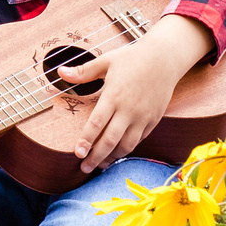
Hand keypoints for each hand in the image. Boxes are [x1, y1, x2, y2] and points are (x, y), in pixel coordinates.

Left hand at [65, 15, 210, 172]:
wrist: (164, 59)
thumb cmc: (132, 58)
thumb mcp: (106, 61)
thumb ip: (83, 71)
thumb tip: (60, 72)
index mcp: (114, 95)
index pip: (97, 123)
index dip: (86, 140)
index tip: (77, 153)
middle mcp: (128, 110)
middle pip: (110, 140)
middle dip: (96, 156)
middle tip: (84, 168)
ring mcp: (142, 116)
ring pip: (126, 144)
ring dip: (112, 157)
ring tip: (100, 165)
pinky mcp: (153, 119)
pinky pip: (139, 139)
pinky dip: (127, 148)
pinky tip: (117, 152)